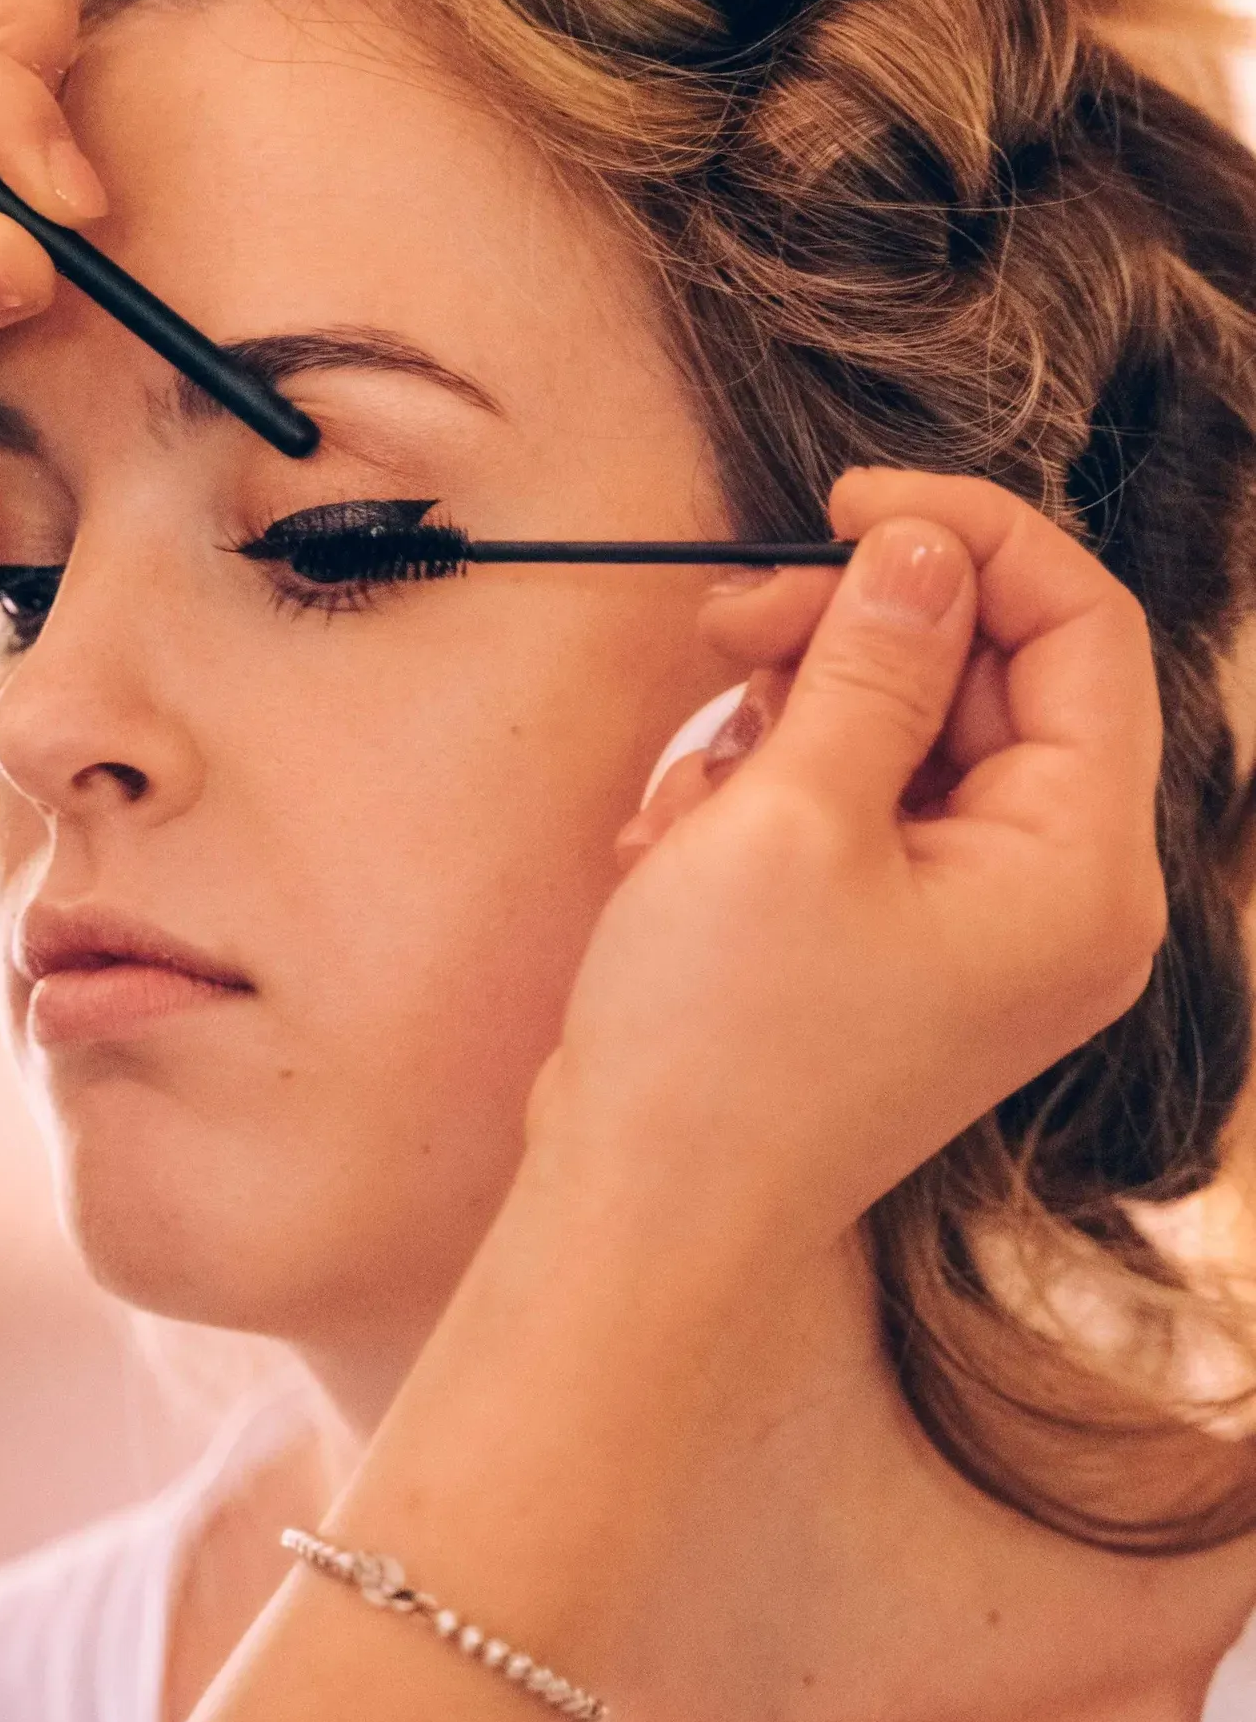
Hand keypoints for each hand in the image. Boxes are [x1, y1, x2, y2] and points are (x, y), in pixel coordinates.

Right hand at [523, 470, 1166, 1265]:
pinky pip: (860, 814)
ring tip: (690, 793)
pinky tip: (680, 852)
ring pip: (911, 741)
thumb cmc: (717, 1045)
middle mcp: (1057, 904)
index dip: (971, 538)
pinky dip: (768, 800)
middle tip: (730, 622)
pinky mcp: (899, 950)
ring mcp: (978, 933)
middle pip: (993, 682)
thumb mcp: (791, 813)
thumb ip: (870, 659)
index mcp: (1080, 874)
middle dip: (854, 634)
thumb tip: (923, 547)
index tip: (847, 502)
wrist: (638, 1218)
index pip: (1083, 632)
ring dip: (789, 724)